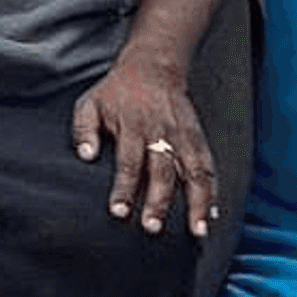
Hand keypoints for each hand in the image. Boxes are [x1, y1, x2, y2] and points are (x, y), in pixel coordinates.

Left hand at [74, 52, 216, 236]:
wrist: (154, 67)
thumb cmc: (117, 92)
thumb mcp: (91, 103)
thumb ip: (84, 130)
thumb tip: (85, 155)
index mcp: (132, 127)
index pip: (128, 162)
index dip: (124, 188)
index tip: (119, 212)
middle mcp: (161, 133)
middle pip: (162, 171)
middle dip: (159, 202)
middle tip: (153, 228)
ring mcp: (183, 137)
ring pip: (194, 172)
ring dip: (197, 203)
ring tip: (197, 230)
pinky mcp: (198, 139)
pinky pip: (209, 167)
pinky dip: (212, 191)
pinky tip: (213, 214)